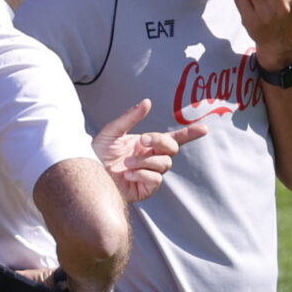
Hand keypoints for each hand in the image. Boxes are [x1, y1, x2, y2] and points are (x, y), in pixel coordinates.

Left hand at [93, 99, 207, 202]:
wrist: (86, 175)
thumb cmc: (96, 153)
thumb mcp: (112, 132)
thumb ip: (130, 117)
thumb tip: (147, 102)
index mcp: (146, 144)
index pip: (173, 138)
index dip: (190, 133)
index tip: (204, 128)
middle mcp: (150, 158)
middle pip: (172, 148)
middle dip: (160, 141)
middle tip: (142, 140)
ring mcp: (149, 174)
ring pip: (164, 164)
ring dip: (146, 160)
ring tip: (127, 163)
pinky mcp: (145, 189)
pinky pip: (156, 179)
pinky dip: (142, 174)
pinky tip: (128, 174)